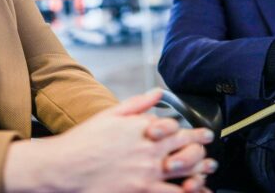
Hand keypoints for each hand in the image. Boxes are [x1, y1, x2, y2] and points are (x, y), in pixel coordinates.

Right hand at [3, 89, 215, 192]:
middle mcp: (149, 150)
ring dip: (200, 171)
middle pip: (185, 148)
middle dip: (201, 148)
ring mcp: (147, 172)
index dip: (192, 131)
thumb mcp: (110, 114)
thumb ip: (138, 103)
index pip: (177, 128)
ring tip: (207, 172)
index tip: (201, 132)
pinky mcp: (141, 191)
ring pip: (185, 172)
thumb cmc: (84, 140)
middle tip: (209, 150)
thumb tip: (158, 93)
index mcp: (143, 129)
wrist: (64, 167)